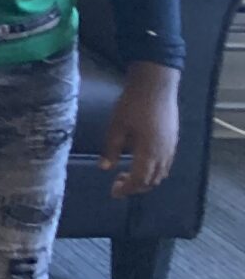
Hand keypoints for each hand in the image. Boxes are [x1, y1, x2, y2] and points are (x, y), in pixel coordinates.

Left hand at [99, 61, 178, 198]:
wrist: (156, 86)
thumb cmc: (133, 105)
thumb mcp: (116, 127)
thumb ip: (110, 149)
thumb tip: (104, 168)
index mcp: (149, 153)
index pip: (139, 180)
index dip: (126, 189)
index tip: (114, 192)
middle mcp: (164, 154)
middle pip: (152, 181)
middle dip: (135, 187)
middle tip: (118, 183)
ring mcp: (171, 147)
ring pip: (161, 173)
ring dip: (146, 179)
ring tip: (127, 174)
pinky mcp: (173, 140)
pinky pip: (166, 164)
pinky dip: (154, 170)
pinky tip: (141, 162)